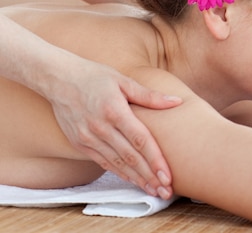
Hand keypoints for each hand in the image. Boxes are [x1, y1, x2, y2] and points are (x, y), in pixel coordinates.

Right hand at [47, 60, 181, 198]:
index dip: (155, 160)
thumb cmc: (95, 77)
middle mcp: (100, 128)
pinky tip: (134, 181)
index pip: (140, 141)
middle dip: (150, 177)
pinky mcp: (80, 144)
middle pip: (130, 157)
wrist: (59, 79)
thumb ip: (150, 96)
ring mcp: (88, 138)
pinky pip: (104, 162)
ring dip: (137, 179)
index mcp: (115, 111)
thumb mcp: (124, 81)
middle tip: (166, 191)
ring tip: (154, 191)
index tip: (168, 176)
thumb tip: (177, 101)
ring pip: (117, 164)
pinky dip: (120, 173)